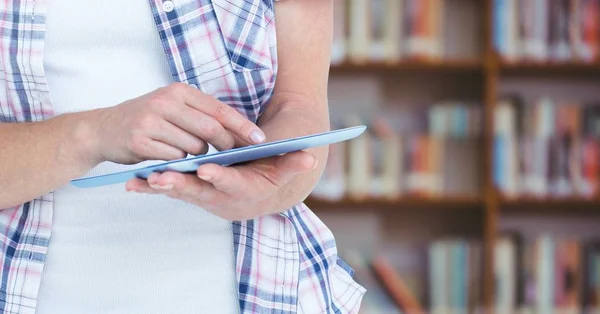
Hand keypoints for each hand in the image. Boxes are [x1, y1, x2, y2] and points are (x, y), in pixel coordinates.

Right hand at [80, 82, 265, 165]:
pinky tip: (170, 157)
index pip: (219, 109)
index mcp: (179, 91)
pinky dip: (178, 162)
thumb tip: (237, 131)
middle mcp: (166, 101)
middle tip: (231, 154)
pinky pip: (173, 158)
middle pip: (210, 129)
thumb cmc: (146, 120)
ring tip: (186, 152)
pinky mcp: (140, 140)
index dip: (241, 125)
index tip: (260, 138)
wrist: (103, 129)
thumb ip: (200, 114)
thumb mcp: (172, 107)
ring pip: (193, 147)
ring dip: (197, 156)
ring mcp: (151, 120)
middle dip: (225, 145)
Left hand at [124, 150, 317, 220]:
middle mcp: (224, 200)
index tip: (206, 169)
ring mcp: (206, 199)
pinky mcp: (193, 194)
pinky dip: (152, 188)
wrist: (261, 195)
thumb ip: (293, 163)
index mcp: (246, 192)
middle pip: (200, 193)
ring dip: (162, 187)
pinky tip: (132, 183)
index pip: (234, 185)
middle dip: (181, 185)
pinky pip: (171, 192)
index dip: (221, 178)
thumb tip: (309, 157)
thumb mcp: (285, 169)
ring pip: (182, 193)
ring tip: (142, 180)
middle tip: (162, 178)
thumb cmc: (273, 176)